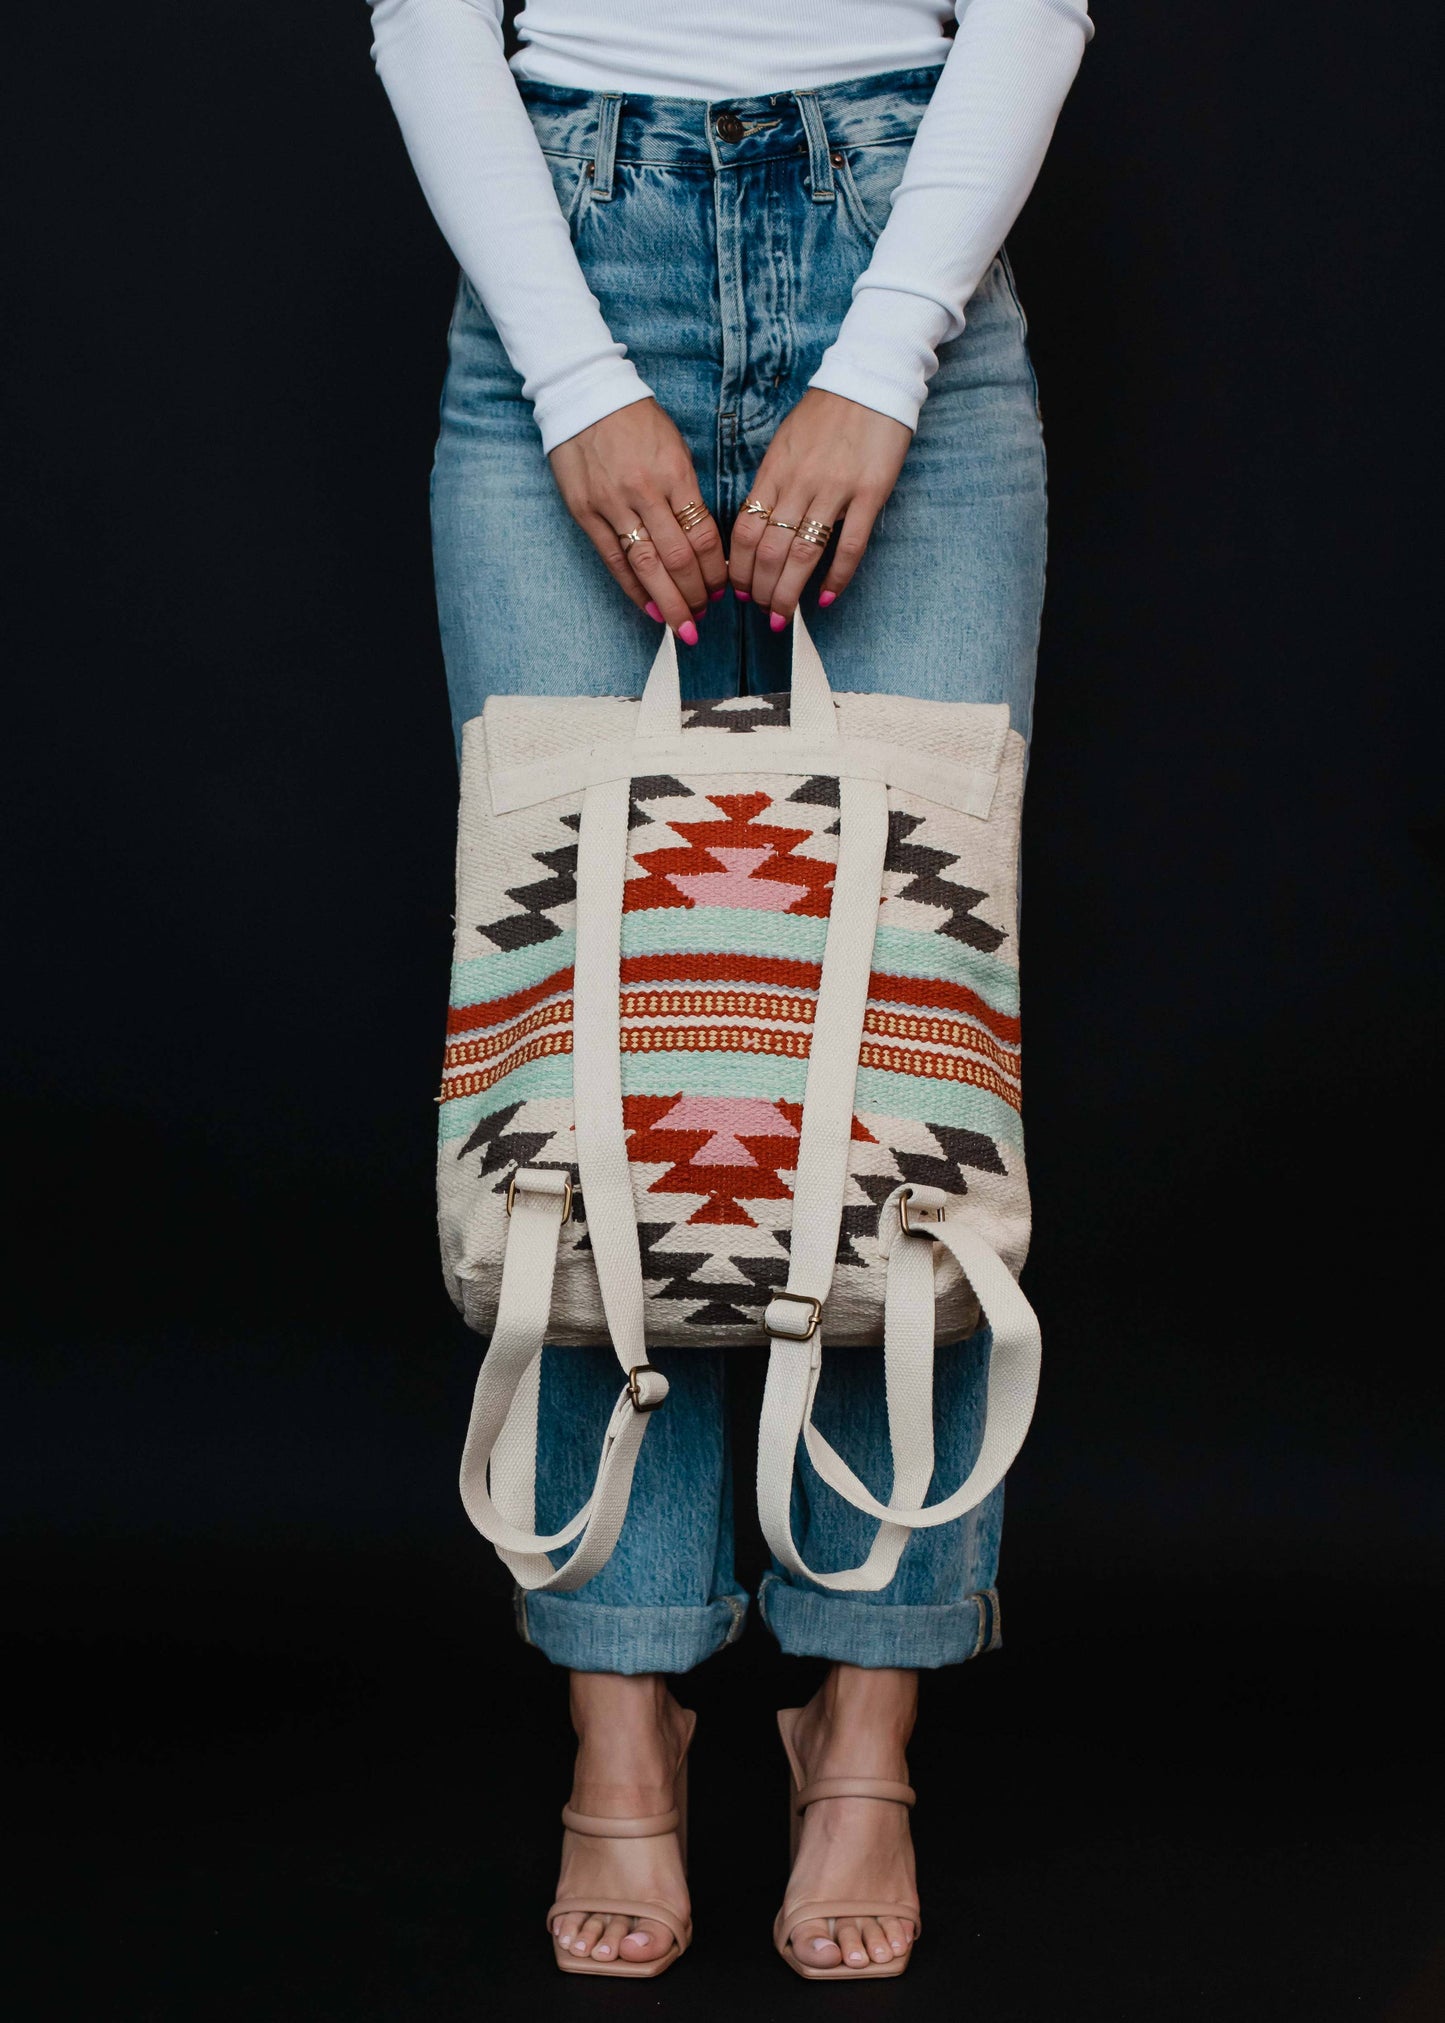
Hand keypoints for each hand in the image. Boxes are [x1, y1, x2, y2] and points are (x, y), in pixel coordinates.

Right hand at [549, 399, 726, 640]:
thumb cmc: (636, 420)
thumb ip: (687, 492)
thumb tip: (702, 540)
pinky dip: (632, 589)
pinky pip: (613, 560)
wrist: (584, 395)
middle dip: (694, 595)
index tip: (721, 589)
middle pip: (677, 557)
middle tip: (703, 618)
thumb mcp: (674, 447)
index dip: (714, 570)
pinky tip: (648, 608)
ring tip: (682, 625)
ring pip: (646, 565)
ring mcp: (612, 504)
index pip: (702, 534)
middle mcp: (644, 492)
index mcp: (674, 473)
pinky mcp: (585, 512)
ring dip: (667, 601)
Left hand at [729, 389, 912, 626]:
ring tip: (784, 615)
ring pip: (803, 553)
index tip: (739, 590)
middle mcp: (799, 483)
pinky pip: (849, 545)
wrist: (869, 381)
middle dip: (761, 588)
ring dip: (789, 591)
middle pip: (770, 550)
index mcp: (774, 472)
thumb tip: (757, 523)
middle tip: (762, 611)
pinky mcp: (870, 493)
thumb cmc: (824, 414)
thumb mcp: (785, 443)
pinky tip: (827, 597)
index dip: (739, 567)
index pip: (746, 530)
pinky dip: (837, 577)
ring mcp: (835, 489)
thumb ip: (771, 483)